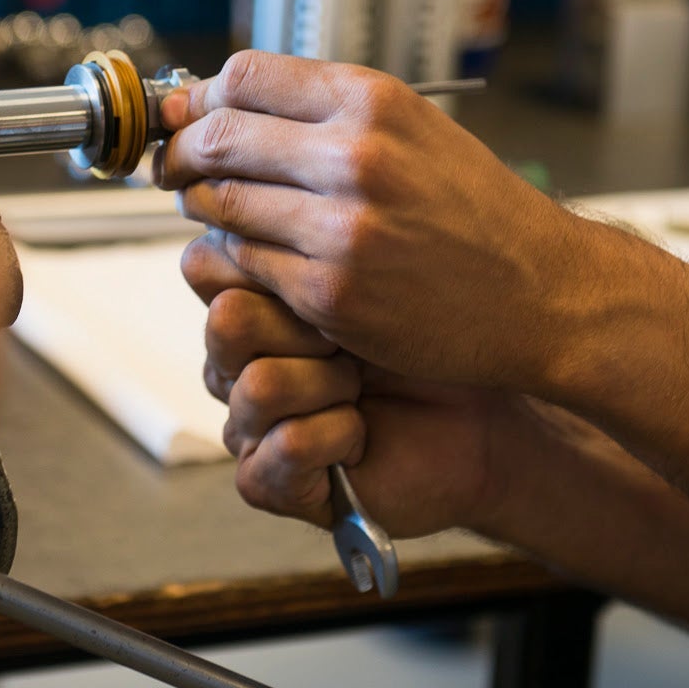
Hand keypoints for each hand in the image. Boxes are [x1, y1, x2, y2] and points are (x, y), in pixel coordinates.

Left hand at [158, 50, 594, 392]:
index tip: (182, 114)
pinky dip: (239, 258)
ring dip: (203, 206)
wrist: (541, 292)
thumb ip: (325, 111)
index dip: (198, 96)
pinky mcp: (331, 293)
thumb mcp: (413, 128)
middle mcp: (355, 157)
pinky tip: (256, 255)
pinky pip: (248, 264)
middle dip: (182, 152)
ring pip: (221, 204)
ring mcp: (341, 229)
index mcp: (373, 101)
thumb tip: (224, 98)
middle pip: (219, 136)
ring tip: (214, 207)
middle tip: (174, 165)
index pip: (243, 76)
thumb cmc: (476, 211)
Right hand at [187, 235, 520, 540]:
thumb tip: (263, 208)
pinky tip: (362, 433)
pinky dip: (338, 436)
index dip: (272, 268)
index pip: (206, 265)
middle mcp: (237, 361)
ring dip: (331, 385)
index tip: (337, 274)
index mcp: (249, 301)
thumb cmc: (433, 344)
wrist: (483, 422)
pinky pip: (285, 445)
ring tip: (361, 387)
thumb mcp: (371, 275)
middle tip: (351, 339)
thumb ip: (305, 238)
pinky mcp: (268, 479)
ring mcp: (247, 421)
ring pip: (258, 386)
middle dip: (305, 326)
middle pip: (226, 320)